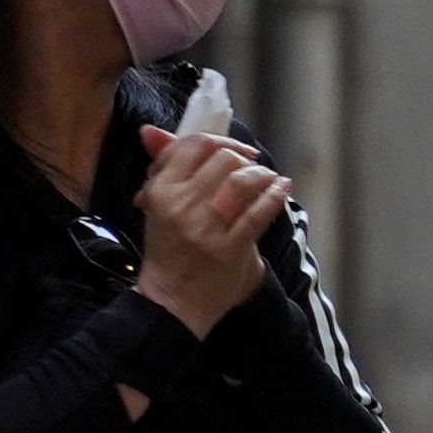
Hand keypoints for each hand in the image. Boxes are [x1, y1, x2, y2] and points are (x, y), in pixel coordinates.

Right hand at [131, 125, 289, 337]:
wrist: (172, 302)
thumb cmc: (168, 250)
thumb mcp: (159, 206)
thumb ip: (164, 167)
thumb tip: (150, 130)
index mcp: (161, 191)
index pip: (195, 145)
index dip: (222, 142)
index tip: (236, 152)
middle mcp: (181, 206)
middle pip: (224, 160)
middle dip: (244, 160)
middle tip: (254, 167)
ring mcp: (206, 228)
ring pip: (242, 182)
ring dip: (263, 176)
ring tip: (269, 179)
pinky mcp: (229, 249)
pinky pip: (259, 213)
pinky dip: (275, 196)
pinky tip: (281, 190)